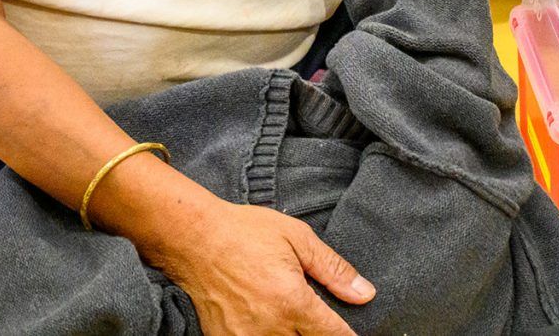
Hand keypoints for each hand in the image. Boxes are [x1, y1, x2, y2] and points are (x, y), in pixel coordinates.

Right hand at [151, 198, 374, 335]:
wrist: (194, 238)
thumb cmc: (244, 232)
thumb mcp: (297, 238)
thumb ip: (333, 269)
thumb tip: (364, 294)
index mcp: (292, 302)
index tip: (351, 335)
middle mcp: (271, 327)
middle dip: (318, 335)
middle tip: (315, 320)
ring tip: (289, 319)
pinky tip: (267, 325)